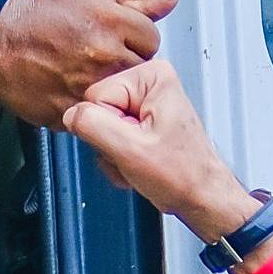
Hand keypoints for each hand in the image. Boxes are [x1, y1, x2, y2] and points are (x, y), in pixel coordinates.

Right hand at [0, 0, 177, 124]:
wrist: (0, 43)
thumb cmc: (41, 19)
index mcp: (112, 23)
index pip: (152, 38)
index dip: (136, 38)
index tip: (120, 39)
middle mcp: (104, 56)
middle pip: (142, 68)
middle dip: (127, 62)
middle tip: (102, 56)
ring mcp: (89, 86)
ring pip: (123, 94)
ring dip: (113, 86)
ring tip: (88, 72)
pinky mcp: (74, 110)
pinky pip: (100, 113)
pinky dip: (93, 104)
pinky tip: (75, 87)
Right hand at [59, 58, 253, 237]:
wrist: (201, 197)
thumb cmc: (184, 175)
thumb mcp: (131, 150)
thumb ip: (93, 125)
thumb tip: (71, 114)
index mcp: (152, 76)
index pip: (95, 96)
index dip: (107, 128)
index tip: (133, 142)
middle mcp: (149, 83)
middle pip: (97, 110)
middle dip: (109, 141)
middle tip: (136, 154)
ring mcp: (144, 102)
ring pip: (101, 127)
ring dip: (114, 153)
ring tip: (141, 160)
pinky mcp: (141, 120)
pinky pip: (110, 136)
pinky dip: (120, 156)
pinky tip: (139, 163)